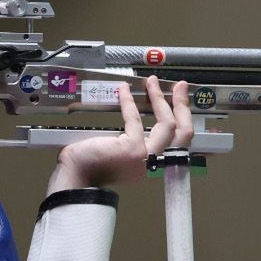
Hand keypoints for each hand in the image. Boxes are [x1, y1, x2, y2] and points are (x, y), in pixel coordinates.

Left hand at [46, 76, 192, 192]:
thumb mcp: (123, 153)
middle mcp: (154, 164)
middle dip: (182, 106)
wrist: (75, 179)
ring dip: (160, 98)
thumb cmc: (92, 167)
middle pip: (182, 133)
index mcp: (153, 165)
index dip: (185, 121)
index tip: (183, 103)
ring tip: (153, 82)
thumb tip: (143, 118)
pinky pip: (134, 118)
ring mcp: (146, 158)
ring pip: (166, 124)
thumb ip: (137, 141)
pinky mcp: (133, 150)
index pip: (179, 144)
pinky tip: (124, 90)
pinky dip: (129, 101)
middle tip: (180, 87)